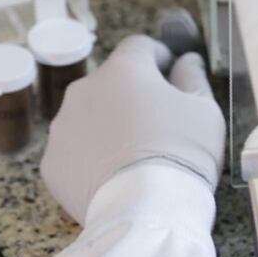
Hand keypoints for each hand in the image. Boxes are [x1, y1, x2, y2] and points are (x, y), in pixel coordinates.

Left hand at [40, 35, 225, 223]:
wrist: (146, 210)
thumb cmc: (181, 152)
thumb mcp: (204, 110)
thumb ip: (193, 77)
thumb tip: (186, 60)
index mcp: (124, 71)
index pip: (140, 46)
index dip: (159, 57)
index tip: (172, 75)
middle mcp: (84, 90)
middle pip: (112, 83)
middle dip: (133, 95)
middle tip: (159, 124)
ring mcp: (63, 127)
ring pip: (90, 116)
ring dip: (110, 125)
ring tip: (136, 155)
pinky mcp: (52, 164)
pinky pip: (76, 151)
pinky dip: (93, 157)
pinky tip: (116, 176)